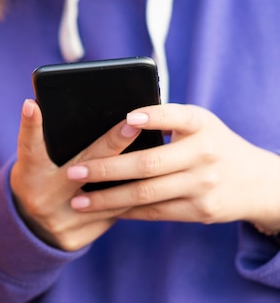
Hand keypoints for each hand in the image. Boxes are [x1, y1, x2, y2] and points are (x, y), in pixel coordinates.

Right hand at [9, 99, 141, 250]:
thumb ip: (38, 138)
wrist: (29, 228)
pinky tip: (144, 185)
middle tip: (133, 125)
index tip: (34, 105)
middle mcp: (43, 199)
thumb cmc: (35, 180)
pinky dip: (127, 200)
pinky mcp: (75, 239)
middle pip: (83, 169)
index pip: (30, 146)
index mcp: (29, 174)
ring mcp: (61, 222)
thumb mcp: (30, 160)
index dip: (32, 125)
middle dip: (110, 145)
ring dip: (129, 176)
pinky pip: (110, 217)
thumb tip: (42, 105)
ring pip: (105, 196)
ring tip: (152, 155)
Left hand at [68, 104, 279, 231]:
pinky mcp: (199, 211)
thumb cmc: (211, 144)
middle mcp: (204, 154)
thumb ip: (166, 119)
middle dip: (106, 169)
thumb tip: (118, 121)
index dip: (152, 117)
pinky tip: (103, 210)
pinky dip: (126, 211)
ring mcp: (202, 185)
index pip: (176, 116)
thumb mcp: (199, 124)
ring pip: (146, 194)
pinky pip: (155, 212)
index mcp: (201, 124)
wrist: (255, 182)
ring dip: (108, 199)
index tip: (126, 118)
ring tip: (79, 201)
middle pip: (148, 164)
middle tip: (73, 172)